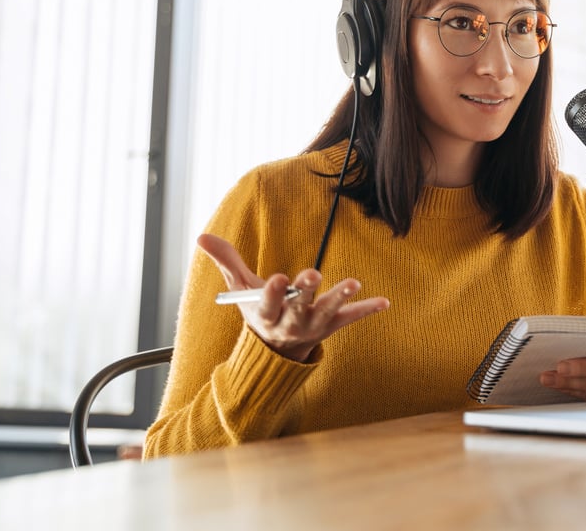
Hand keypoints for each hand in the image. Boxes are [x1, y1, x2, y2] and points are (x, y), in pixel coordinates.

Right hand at [198, 233, 388, 362]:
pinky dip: (367, 310)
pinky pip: (351, 318)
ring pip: (327, 312)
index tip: (280, 277)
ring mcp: (313, 326)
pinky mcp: (332, 326)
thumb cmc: (258, 310)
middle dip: (306, 291)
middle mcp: (291, 323)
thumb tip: (201, 235)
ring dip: (340, 298)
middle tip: (314, 274)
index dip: (274, 292)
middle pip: (299, 308)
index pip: (269, 304)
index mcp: (266, 314)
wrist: (275, 350)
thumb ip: (226, 261)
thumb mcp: (240, 289)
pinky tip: (384, 302)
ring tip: (354, 283)